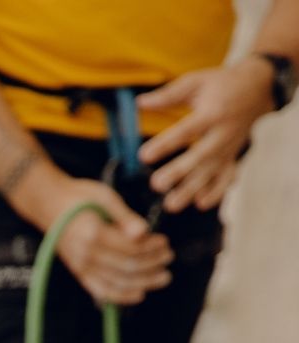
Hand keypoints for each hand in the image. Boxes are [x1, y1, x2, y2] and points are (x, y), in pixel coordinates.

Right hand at [18, 173, 173, 306]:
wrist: (49, 205)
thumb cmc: (79, 197)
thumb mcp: (105, 197)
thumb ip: (125, 217)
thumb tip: (144, 233)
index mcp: (93, 234)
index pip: (131, 248)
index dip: (152, 248)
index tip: (165, 241)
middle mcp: (86, 255)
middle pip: (127, 267)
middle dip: (152, 265)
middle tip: (168, 257)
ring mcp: (81, 267)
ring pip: (119, 283)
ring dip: (144, 282)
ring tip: (163, 277)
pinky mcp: (79, 274)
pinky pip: (102, 291)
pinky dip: (122, 296)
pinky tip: (140, 294)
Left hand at [138, 60, 274, 212]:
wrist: (258, 88)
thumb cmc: (221, 84)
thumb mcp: (196, 82)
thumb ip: (168, 95)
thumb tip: (139, 103)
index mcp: (212, 113)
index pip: (186, 130)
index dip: (165, 144)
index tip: (143, 155)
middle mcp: (222, 133)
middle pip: (200, 156)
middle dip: (179, 172)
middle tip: (156, 185)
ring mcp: (229, 148)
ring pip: (210, 173)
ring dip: (191, 190)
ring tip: (171, 205)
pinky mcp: (233, 157)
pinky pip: (227, 178)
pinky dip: (217, 192)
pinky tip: (200, 204)